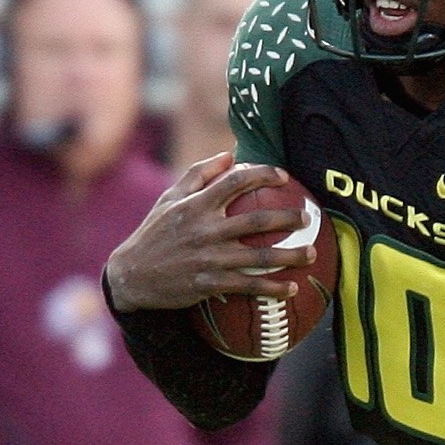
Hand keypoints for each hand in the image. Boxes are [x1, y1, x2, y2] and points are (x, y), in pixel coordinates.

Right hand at [104, 154, 315, 312]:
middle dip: (287, 217)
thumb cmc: (154, 233)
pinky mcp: (209, 284)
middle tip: (307, 218)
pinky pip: (248, 285)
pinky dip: (273, 288)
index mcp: (196, 205)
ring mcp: (209, 258)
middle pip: (257, 219)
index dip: (262, 175)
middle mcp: (205, 230)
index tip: (283, 176)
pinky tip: (291, 289)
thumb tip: (229, 156)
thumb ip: (199, 174)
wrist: (132, 275)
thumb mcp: (170, 199)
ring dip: (290, 255)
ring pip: (259, 256)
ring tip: (311, 253)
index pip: (235, 182)